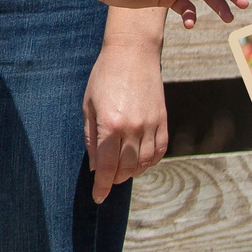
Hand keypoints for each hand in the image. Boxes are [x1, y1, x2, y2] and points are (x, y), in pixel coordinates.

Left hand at [83, 39, 167, 204]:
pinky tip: (140, 162)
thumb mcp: (88, 106)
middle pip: (125, 168)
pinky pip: (159, 151)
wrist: (133, 53)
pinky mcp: (163, 121)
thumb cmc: (104, 76)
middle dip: (114, 179)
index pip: (106, 167)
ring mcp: (150, 125)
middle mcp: (132, 129)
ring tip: (121, 171)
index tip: (98, 197)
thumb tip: (95, 167)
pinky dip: (150, 161)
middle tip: (106, 180)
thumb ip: (91, 138)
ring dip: (131, 172)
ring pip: (144, 163)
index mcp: (110, 126)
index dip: (101, 186)